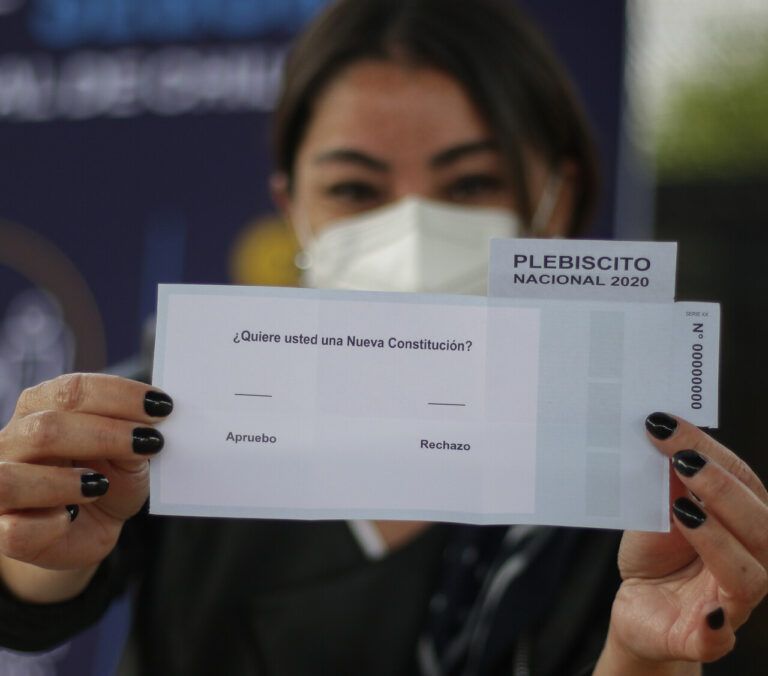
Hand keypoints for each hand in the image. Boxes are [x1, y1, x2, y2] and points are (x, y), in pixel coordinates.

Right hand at [0, 374, 171, 577]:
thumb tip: (152, 421)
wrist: (89, 528)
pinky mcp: (3, 531)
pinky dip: (50, 523)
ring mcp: (0, 487)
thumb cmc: (106, 480)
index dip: (118, 395)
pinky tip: (72, 517)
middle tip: (150, 441)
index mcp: (40, 408)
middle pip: (44, 429)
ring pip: (11, 479)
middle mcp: (12, 442)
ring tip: (101, 485)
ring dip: (63, 482)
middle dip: (104, 434)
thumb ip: (132, 435)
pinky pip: (15, 529)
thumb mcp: (128, 453)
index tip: (160, 405)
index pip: (70, 390)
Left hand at [603, 412, 767, 670]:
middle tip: (683, 461)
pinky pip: (718, 638)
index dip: (708, 450)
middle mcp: (749, 560)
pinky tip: (706, 609)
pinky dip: (715, 625)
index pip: (741, 481)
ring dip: (717, 540)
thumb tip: (658, 431)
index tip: (665, 424)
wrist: (639, 607)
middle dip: (721, 489)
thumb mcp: (654, 510)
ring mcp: (730, 602)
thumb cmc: (657, 555)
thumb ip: (663, 482)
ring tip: (681, 510)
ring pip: (749, 577)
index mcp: (741, 523)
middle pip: (759, 527)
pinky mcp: (703, 638)